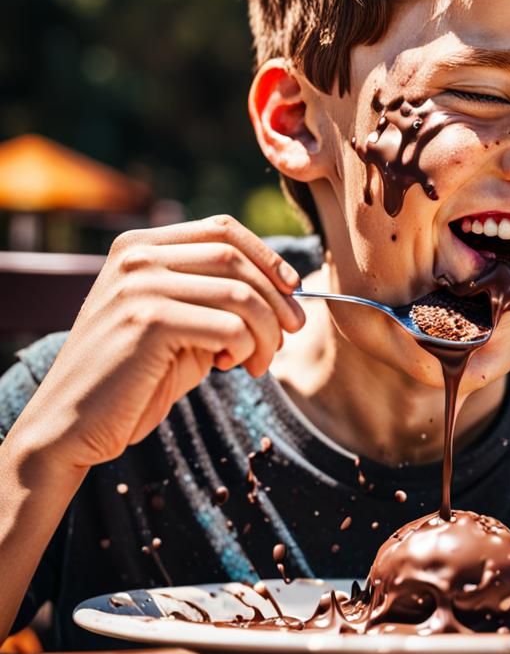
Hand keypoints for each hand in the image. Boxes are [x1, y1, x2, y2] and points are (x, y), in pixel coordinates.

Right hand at [12, 215, 305, 471]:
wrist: (73, 424)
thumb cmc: (136, 378)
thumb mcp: (180, 325)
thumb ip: (218, 299)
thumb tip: (287, 292)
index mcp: (141, 246)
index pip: (222, 229)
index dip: (267, 256)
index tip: (293, 289)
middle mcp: (137, 257)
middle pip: (237, 259)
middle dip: (277, 298)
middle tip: (291, 333)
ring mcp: (140, 285)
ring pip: (241, 293)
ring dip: (266, 331)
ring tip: (259, 360)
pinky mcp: (148, 321)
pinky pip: (229, 326)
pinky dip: (246, 348)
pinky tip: (231, 366)